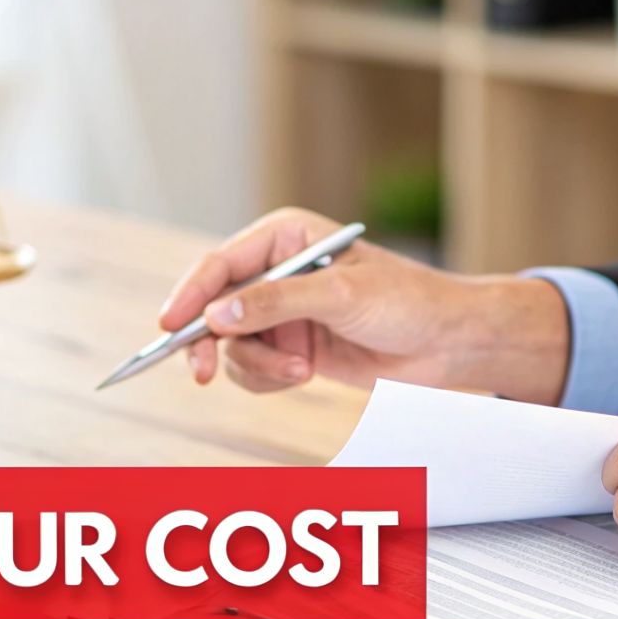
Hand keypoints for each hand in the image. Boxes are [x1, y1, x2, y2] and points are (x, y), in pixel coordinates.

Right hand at [157, 207, 570, 402]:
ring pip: (232, 346)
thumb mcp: (340, 295)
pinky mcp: (291, 347)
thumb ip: (276, 302)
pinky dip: (270, 380)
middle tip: (203, 374)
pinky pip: (254, 369)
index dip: (190, 294)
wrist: (447, 343)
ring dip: (258, 366)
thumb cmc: (405, 301)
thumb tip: (217, 317)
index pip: (220, 264)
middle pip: (213, 307)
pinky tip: (303, 375)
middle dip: (210, 343)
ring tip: (300, 371)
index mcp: (285, 238)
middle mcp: (276, 272)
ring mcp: (281, 312)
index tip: (170, 325)